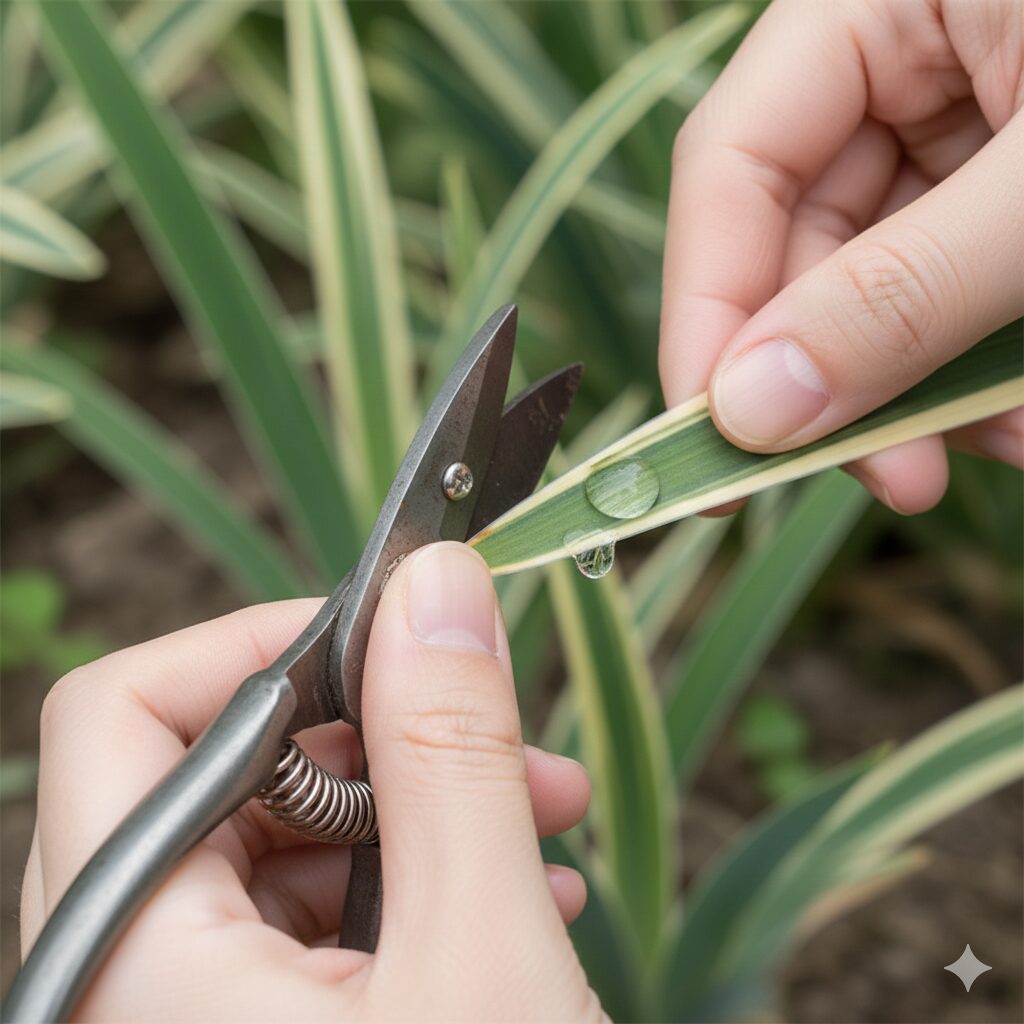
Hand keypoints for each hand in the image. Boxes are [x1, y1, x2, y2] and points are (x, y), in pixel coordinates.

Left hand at [21, 542, 602, 1021]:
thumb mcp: (481, 956)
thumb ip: (449, 756)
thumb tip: (433, 583)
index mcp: (127, 962)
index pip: (123, 712)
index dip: (265, 644)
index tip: (397, 634)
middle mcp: (117, 987)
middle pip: (209, 768)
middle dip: (378, 734)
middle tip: (500, 735)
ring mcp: (179, 1014)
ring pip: (273, 839)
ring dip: (417, 808)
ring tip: (544, 821)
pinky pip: (302, 915)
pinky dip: (407, 882)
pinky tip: (519, 890)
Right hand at [660, 0, 1022, 513]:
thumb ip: (900, 293)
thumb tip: (748, 411)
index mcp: (873, 2)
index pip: (730, 165)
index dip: (709, 312)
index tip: (722, 437)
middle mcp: (900, 59)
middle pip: (805, 244)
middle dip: (846, 377)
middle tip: (889, 478)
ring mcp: (963, 117)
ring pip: (885, 284)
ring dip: (928, 389)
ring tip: (999, 447)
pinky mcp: (1008, 176)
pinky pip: (958, 284)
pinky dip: (981, 363)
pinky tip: (1019, 415)